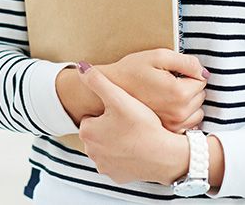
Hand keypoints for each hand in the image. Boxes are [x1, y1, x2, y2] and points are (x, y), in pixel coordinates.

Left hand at [77, 62, 189, 184]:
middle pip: (99, 132)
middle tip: (131, 122)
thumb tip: (81, 67)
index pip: (93, 116)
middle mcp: (91, 152)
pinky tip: (137, 148)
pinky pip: (118, 163)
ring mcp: (104, 166)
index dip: (110, 112)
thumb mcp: (119, 98)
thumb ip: (98, 81)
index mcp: (87, 131)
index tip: (123, 112)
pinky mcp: (117, 176)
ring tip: (135, 134)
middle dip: (111, 127)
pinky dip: (125, 156)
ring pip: (108, 147)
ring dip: (117, 141)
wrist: (164, 155)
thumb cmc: (142, 125)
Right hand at [101, 49, 207, 132]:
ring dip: (188, 103)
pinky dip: (183, 117)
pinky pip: (189, 124)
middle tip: (168, 83)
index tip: (173, 73)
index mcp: (178, 92)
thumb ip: (186, 61)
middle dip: (189, 88)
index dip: (188, 73)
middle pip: (200, 97)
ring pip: (197, 112)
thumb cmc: (131, 71)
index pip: (201, 80)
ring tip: (168, 96)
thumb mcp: (158, 56)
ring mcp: (173, 125)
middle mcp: (178, 112)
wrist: (109, 92)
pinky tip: (167, 109)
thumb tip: (204, 73)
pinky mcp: (167, 133)